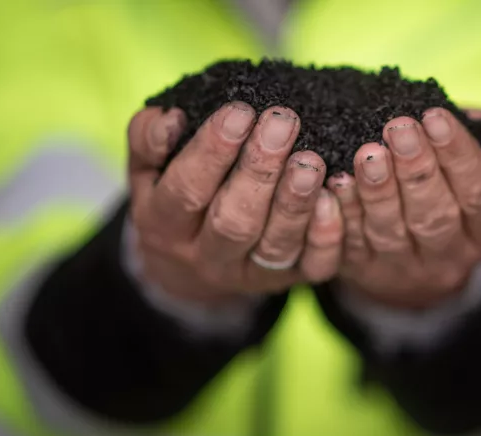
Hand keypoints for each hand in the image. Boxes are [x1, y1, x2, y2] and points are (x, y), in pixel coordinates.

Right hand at [127, 103, 343, 305]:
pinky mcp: (288, 280)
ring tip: (311, 160)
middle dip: (259, 170)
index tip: (240, 111)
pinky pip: (311, 266)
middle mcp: (206, 257)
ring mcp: (249, 273)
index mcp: (165, 226)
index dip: (212, 152)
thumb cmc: (173, 200)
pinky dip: (326, 236)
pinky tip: (334, 198)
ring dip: (295, 202)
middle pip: (233, 221)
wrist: (188, 270)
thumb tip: (170, 118)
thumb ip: (147, 141)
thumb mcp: (146, 172)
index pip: (186, 191)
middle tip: (282, 122)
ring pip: (275, 245)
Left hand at [328, 108, 480, 307]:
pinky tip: (338, 181)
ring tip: (368, 153)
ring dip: (379, 191)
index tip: (434, 117)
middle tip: (398, 127)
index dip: (459, 157)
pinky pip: (354, 243)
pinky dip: (345, 211)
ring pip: (393, 231)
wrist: (423, 255)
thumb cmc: (462, 185)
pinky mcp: (368, 272)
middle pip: (436, 215)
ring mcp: (408, 269)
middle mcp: (454, 257)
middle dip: (416, 169)